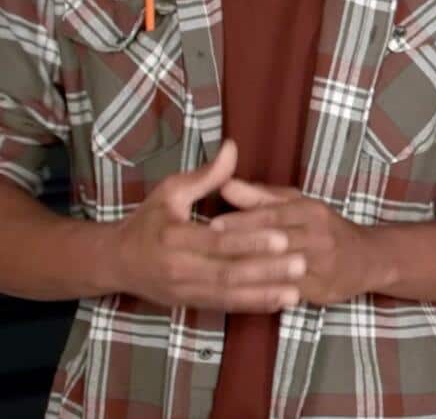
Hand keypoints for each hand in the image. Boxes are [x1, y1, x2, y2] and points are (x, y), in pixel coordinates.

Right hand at [111, 140, 305, 312]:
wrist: (115, 261)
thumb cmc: (147, 221)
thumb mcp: (170, 191)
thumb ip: (206, 175)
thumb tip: (233, 147)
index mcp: (172, 237)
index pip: (216, 241)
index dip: (250, 241)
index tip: (282, 236)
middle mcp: (176, 268)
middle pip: (226, 272)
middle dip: (266, 270)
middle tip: (302, 263)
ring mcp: (182, 290)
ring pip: (228, 295)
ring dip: (264, 294)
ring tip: (297, 291)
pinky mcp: (188, 303)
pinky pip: (223, 306)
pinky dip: (251, 305)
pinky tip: (278, 302)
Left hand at [213, 180, 386, 305]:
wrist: (367, 258)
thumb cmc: (325, 228)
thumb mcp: (299, 205)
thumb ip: (262, 198)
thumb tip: (226, 185)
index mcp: (311, 211)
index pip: (273, 214)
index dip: (243, 220)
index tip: (211, 225)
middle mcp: (318, 235)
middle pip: (275, 240)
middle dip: (240, 245)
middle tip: (205, 250)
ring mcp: (321, 264)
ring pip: (279, 267)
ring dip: (248, 271)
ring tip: (216, 273)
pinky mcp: (320, 289)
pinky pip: (286, 291)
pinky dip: (263, 292)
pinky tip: (240, 294)